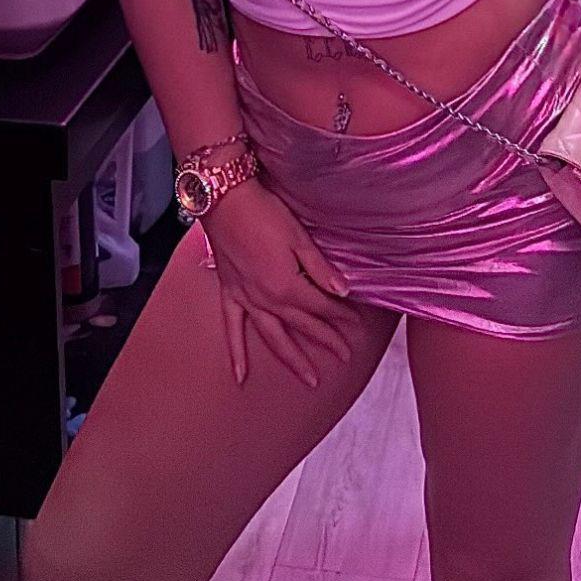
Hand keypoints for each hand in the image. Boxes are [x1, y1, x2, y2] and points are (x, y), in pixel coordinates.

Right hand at [201, 178, 358, 388]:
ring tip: (310, 380)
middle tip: (344, 357)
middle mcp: (267, 299)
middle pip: (302, 325)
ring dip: (293, 359)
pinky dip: (236, 354)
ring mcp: (246, 299)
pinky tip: (240, 376)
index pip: (321, 307)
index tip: (356, 326)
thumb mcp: (299, 237)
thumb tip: (343, 291)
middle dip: (325, 341)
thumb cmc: (264, 212)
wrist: (225, 200)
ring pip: (273, 337)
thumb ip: (320, 268)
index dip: (340, 316)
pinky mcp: (229, 294)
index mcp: (287, 285)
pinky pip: (232, 330)